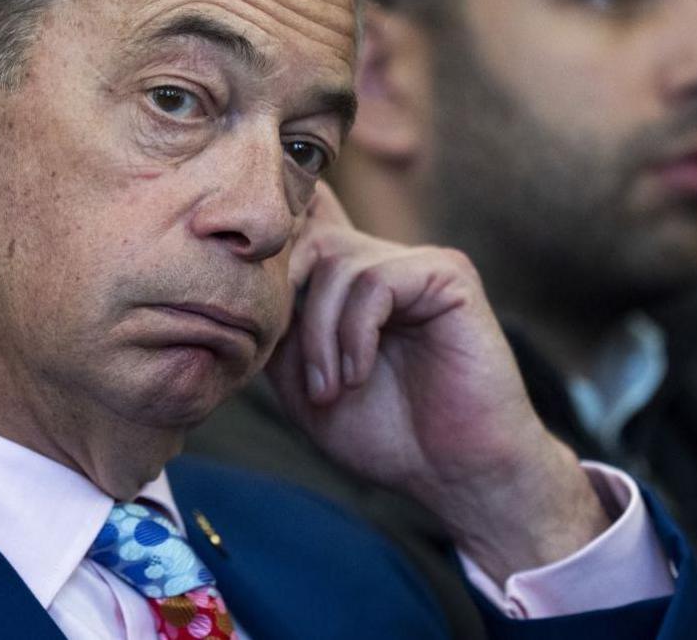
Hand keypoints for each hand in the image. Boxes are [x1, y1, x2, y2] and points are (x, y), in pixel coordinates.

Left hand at [268, 184, 609, 578]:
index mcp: (349, 283)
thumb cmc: (385, 434)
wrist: (454, 474)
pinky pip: (376, 283)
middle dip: (283, 298)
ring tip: (328, 390)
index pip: (305, 222)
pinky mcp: (449, 277)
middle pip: (308, 238)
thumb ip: (276, 333)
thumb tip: (243, 290)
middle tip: (280, 354)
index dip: (271, 242)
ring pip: (336, 267)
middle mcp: (382, 262)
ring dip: (318, 337)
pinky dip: (355, 334)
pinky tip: (358, 376)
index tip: (242, 284)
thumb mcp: (302, 385)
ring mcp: (416, 266)